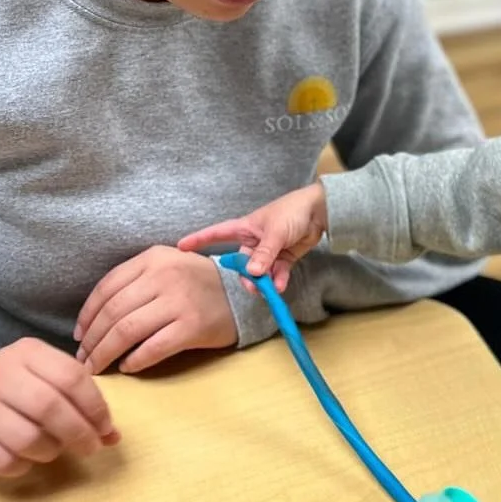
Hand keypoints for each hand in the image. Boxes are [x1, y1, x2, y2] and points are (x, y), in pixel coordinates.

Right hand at [0, 338, 119, 478]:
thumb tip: (113, 437)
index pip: (71, 376)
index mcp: (27, 352)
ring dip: (50, 451)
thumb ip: (80, 401)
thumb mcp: (46, 379)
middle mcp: (0, 374)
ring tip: (53, 450)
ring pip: (27, 438)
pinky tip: (24, 459)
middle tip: (91, 449)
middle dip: (79, 433)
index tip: (106, 428)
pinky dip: (22, 466)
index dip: (95, 406)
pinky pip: (3, 461)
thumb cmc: (15, 388)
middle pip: (50, 407)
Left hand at [75, 246, 236, 374]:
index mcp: (153, 258)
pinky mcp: (192, 326)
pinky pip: (152, 348)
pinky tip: (127, 367)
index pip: (107, 287)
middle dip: (92, 340)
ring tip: (97, 367)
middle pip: (113, 312)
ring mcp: (178, 301)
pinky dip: (134, 361)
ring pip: (127, 330)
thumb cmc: (198, 284)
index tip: (79, 335)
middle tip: (83, 359)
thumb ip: (135, 281)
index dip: (87, 315)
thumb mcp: (167, 266)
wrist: (243, 295)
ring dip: (105, 353)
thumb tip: (94, 318)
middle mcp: (163, 276)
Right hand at [177, 184, 328, 292]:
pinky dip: (278, 280)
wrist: (320, 211)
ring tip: (269, 290)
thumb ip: (264, 254)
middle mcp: (254, 240)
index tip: (180, 247)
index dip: (199, 240)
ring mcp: (269, 250)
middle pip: (241, 262)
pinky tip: (280, 287)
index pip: (216, 234)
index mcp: (245, 227)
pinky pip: (276, 273)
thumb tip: (252, 273)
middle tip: (253, 286)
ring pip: (259, 271)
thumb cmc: (292, 212)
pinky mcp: (284, 257)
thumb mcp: (275, 233)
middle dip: (245, 276)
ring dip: (263, 282)